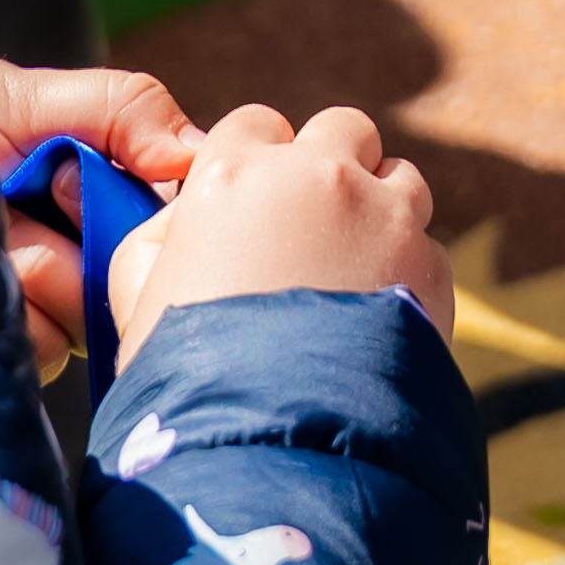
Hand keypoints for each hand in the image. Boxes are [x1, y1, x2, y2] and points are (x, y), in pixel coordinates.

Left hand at [0, 59, 203, 368]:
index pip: (166, 216)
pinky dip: (15, 311)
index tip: (107, 176)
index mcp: (92, 194)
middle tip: (45, 192)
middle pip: (139, 272)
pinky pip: (45, 346)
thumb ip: (119, 107)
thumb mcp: (17, 94)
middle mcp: (74, 257)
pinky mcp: (3, 352)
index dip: (153, 205)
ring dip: (47, 269)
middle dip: (96, 232)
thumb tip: (196, 152)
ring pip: (93, 313)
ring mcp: (39, 309)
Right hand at [109, 99, 452, 349]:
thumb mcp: (135, 295)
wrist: (274, 442)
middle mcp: (316, 175)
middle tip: (315, 228)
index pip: (255, 123)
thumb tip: (189, 212)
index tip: (257, 203)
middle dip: (332, 165)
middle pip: (342, 129)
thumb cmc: (188, 374)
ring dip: (379, 209)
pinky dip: (408, 270)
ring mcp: (384, 213)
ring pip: (398, 176)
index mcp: (234, 173)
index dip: (257, 160)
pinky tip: (376, 318)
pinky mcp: (430, 261)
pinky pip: (426, 244)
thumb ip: (160, 232)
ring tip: (352, 274)